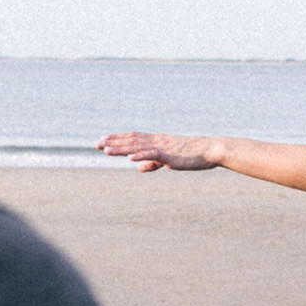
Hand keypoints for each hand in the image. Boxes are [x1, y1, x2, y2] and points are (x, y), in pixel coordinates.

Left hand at [95, 131, 218, 172]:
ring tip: (106, 150)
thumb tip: (137, 167)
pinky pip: (153, 155)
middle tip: (96, 144)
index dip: (117, 138)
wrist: (209, 150)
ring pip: (138, 147)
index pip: (132, 138)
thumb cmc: (191, 155)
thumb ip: (152, 163)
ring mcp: (163, 148)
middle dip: (113, 142)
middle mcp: (156, 141)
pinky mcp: (170, 156)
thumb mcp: (168, 160)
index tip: (102, 140)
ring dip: (121, 148)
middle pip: (131, 141)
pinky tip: (130, 159)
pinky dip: (141, 156)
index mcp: (156, 141)